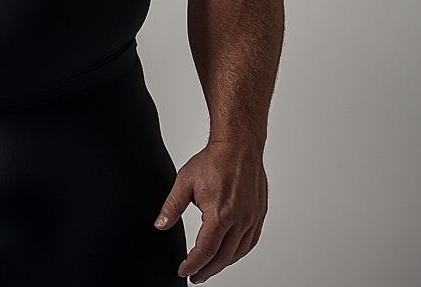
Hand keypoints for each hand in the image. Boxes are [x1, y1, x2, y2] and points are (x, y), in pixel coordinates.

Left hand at [154, 141, 267, 283]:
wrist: (239, 145)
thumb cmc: (214, 160)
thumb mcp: (185, 181)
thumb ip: (172, 206)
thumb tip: (160, 224)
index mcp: (220, 214)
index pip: (205, 251)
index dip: (193, 264)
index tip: (184, 271)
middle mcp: (239, 220)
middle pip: (223, 257)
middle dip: (207, 270)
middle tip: (195, 276)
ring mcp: (252, 218)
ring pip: (238, 252)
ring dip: (223, 264)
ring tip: (209, 268)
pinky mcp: (259, 214)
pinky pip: (251, 242)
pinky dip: (239, 252)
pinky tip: (229, 253)